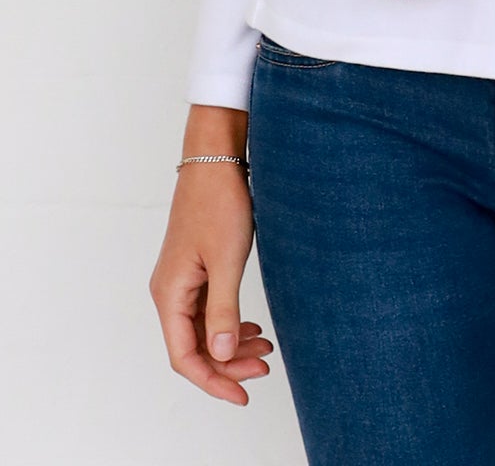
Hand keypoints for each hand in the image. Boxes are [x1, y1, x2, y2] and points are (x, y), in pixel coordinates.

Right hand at [148, 162, 273, 404]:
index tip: (243, 394)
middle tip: (266, 367)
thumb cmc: (218, 203)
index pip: (184, 357)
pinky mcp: (195, 270)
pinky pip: (209, 311)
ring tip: (266, 349)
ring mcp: (182, 281)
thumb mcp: (226, 259)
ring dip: (232, 345)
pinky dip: (231, 323)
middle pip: (194, 347)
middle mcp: (170, 292)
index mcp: (170, 294)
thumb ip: (224, 310)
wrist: (215, 160)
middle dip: (228, 364)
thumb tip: (223, 355)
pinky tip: (254, 328)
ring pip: (204, 330)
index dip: (213, 380)